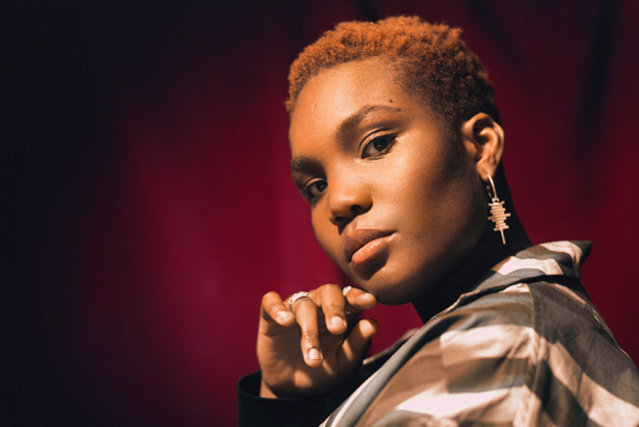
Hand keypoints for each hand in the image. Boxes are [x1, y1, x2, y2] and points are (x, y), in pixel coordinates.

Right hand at [257, 284, 377, 397]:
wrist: (293, 389)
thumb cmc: (325, 370)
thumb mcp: (344, 364)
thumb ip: (357, 344)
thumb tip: (372, 323)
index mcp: (342, 312)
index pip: (351, 296)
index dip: (359, 296)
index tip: (370, 301)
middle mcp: (319, 304)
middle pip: (328, 292)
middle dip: (334, 309)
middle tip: (338, 328)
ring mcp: (295, 307)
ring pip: (303, 305)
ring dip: (309, 331)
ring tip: (314, 359)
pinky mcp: (271, 315)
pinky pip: (271, 301)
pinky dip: (278, 308)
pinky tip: (286, 321)